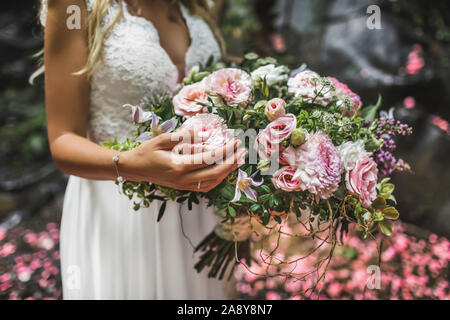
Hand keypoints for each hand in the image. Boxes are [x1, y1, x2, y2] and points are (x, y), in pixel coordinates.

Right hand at [120, 129, 245, 191]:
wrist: (133, 168)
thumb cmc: (146, 151)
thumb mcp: (162, 139)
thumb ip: (183, 136)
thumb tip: (204, 133)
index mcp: (178, 165)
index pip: (208, 159)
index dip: (224, 151)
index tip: (235, 142)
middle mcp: (183, 179)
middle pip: (215, 174)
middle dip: (231, 163)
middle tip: (243, 152)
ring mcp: (183, 186)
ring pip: (212, 183)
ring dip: (227, 172)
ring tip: (238, 161)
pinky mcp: (183, 187)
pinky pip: (205, 186)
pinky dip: (217, 179)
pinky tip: (224, 170)